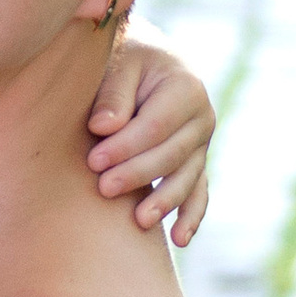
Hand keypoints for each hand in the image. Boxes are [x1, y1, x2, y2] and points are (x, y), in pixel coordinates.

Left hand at [89, 34, 213, 244]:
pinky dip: (191, 216)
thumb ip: (112, 92)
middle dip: (138, 174)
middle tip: (103, 188)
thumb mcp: (117, 60)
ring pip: (186, 178)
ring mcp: (201, 143)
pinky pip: (199, 192)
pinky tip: (179, 240)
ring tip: (138, 221)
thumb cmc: (122, 56)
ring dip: (163, 201)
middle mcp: (202, 116)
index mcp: (186, 86)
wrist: (140, 58)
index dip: (125, 147)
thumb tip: (103, 128)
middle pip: (171, 155)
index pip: (155, 126)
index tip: (93, 161)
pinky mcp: (194, 162)